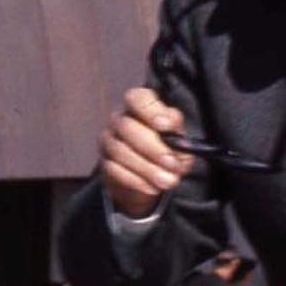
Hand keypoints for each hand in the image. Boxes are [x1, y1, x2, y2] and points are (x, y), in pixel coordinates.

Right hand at [99, 86, 194, 217]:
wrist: (150, 179)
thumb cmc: (168, 152)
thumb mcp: (181, 142)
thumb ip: (178, 133)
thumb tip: (173, 129)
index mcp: (140, 107)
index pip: (138, 98)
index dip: (151, 110)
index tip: (166, 126)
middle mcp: (120, 120)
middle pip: (127, 126)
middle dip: (152, 147)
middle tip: (172, 164)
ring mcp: (109, 141)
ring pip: (120, 151)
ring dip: (147, 168)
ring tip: (168, 181)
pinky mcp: (105, 164)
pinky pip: (115, 171)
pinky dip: (137, 181)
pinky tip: (153, 187)